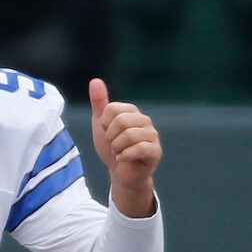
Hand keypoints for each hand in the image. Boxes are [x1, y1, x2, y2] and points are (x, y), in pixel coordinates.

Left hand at [89, 78, 161, 216]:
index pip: (111, 109)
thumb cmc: (111, 146)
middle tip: (114, 144)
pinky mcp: (155, 151)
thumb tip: (95, 81)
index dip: (104, 124)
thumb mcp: (100, 123)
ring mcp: (152, 135)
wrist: (118, 171)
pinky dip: (124, 156)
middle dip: (110, 137)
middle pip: (120, 121)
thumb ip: (99, 103)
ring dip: (117, 148)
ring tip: (120, 152)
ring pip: (128, 136)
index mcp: (131, 111)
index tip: (108, 133)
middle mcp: (144, 120)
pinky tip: (123, 159)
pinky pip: (138, 148)